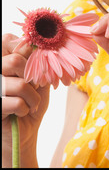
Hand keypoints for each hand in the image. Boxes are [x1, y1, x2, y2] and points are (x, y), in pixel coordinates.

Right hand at [2, 33, 49, 163]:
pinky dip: (26, 108)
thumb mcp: (39, 75)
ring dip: (33, 96)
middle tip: (35, 87)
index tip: (36, 67)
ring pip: (19, 83)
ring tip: (32, 102)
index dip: (28, 53)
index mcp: (1, 57)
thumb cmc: (32, 98)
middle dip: (32, 77)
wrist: (25, 129)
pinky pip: (16, 102)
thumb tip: (44, 47)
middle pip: (15, 61)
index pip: (10, 41)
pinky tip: (22, 112)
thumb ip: (38, 60)